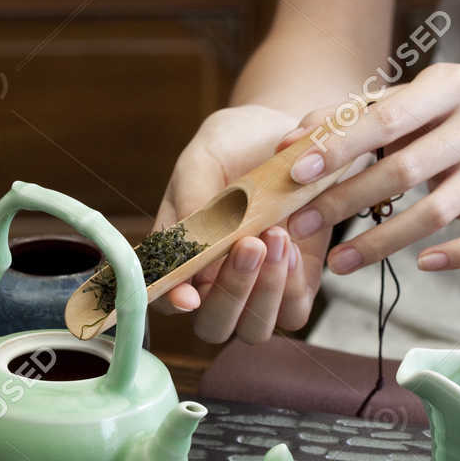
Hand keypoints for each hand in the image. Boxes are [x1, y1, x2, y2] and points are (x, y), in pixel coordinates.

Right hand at [152, 105, 330, 342]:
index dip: (172, 304)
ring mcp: (255, 292)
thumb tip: (188, 250)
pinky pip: (294, 312)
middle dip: (230, 293)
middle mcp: (213, 286)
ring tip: (276, 234)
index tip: (188, 296)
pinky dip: (293, 287)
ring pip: (254, 329)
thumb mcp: (203, 162)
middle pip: (212, 326)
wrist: (281, 131)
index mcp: (178, 260)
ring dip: (265, 291)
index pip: (164, 300)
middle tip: (248, 243)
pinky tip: (292, 246)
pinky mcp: (295, 287)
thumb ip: (192, 202)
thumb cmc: (230, 148)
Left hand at [283, 64, 459, 275]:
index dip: (339, 148)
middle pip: (406, 169)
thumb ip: (339, 120)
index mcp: (451, 84)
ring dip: (381, 241)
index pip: (386, 118)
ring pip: (437, 211)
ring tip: (337, 263)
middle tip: (301, 226)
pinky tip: (420, 264)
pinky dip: (455, 255)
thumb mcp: (392, 106)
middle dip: (346, 201)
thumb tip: (286, 145)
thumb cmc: (430, 122)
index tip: (296, 175)